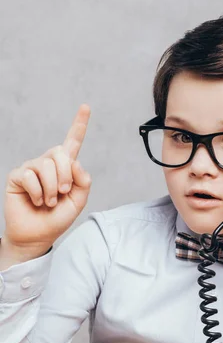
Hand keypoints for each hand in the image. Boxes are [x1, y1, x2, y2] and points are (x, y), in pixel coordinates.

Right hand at [3, 105, 91, 253]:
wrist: (37, 236)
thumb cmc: (56, 219)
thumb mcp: (77, 202)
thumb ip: (83, 182)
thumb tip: (75, 162)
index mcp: (65, 168)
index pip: (72, 142)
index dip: (79, 125)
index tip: (85, 107)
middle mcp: (48, 163)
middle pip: (60, 152)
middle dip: (66, 176)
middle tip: (62, 193)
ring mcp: (31, 168)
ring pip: (46, 165)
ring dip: (51, 189)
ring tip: (48, 202)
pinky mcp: (17, 176)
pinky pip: (31, 176)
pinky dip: (38, 192)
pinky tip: (36, 201)